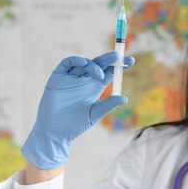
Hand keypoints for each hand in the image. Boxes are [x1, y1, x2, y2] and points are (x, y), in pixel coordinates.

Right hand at [22, 51, 134, 169]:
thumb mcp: (95, 114)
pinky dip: (75, 61)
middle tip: (118, 56)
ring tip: (100, 74)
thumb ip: (108, 105)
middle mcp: (85, 79)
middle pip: (99, 64)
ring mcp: (71, 77)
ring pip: (84, 63)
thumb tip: (124, 98)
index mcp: (95, 87)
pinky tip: (84, 63)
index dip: (119, 65)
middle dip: (109, 59)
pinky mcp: (58, 77)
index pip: (110, 72)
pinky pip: (67, 64)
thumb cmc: (76, 125)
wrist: (56, 132)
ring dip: (94, 65)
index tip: (131, 60)